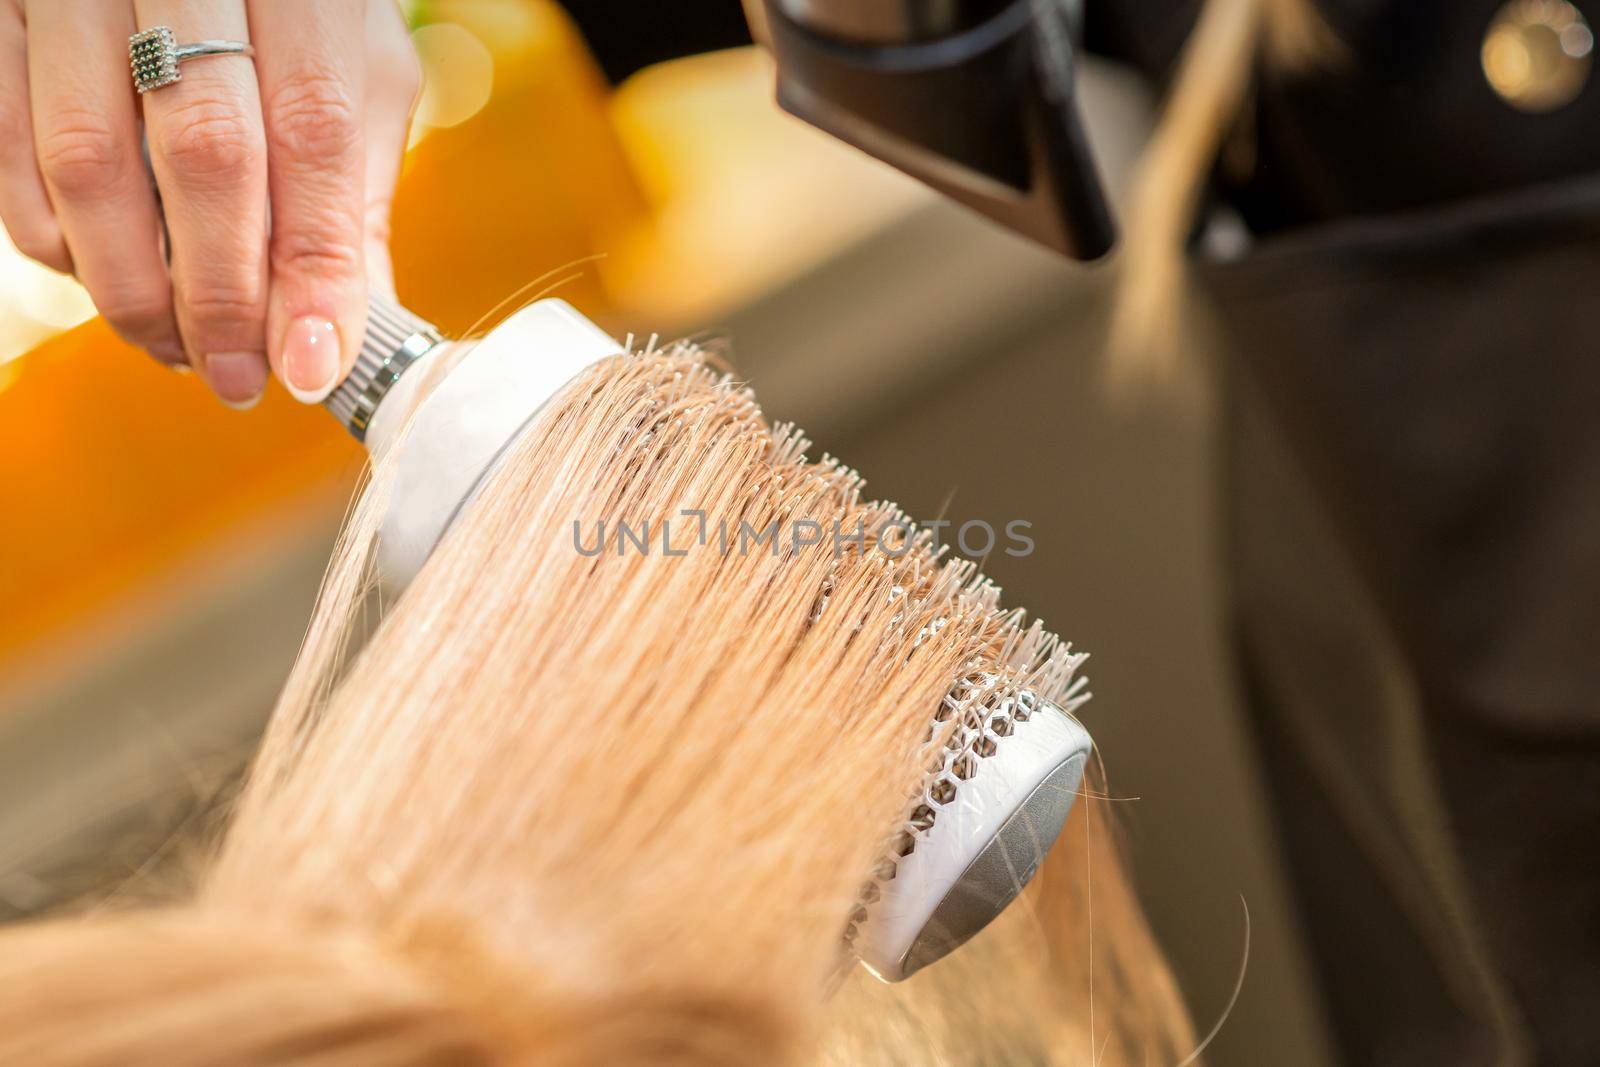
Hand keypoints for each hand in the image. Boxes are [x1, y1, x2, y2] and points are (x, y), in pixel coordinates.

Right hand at [0, 0, 420, 408]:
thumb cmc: (291, 2)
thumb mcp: (355, 63)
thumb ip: (354, 187)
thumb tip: (341, 333)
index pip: (313, 132)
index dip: (311, 264)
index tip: (311, 365)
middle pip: (203, 152)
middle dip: (223, 296)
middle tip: (241, 380)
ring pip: (88, 163)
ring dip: (136, 287)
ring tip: (180, 349)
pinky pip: (8, 152)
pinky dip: (57, 240)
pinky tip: (109, 279)